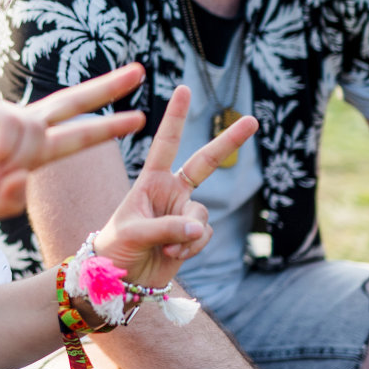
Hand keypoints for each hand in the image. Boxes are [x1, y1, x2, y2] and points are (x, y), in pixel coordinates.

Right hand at [0, 64, 146, 219]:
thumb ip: (16, 196)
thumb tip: (25, 175)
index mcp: (27, 149)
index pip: (74, 132)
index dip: (106, 126)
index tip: (137, 117)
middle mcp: (20, 127)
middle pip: (71, 102)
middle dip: (107, 88)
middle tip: (140, 72)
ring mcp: (3, 114)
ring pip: (38, 132)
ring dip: (20, 160)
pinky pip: (13, 127)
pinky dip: (5, 150)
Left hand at [90, 85, 256, 288]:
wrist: (119, 279)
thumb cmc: (115, 247)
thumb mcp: (134, 232)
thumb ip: (167, 227)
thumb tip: (200, 226)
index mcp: (150, 180)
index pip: (165, 143)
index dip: (176, 117)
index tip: (185, 89)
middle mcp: (170, 192)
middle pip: (206, 162)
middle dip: (229, 142)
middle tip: (252, 120)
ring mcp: (184, 213)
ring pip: (203, 215)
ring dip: (188, 234)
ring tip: (166, 248)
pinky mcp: (192, 236)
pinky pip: (204, 235)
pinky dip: (191, 247)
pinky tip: (173, 256)